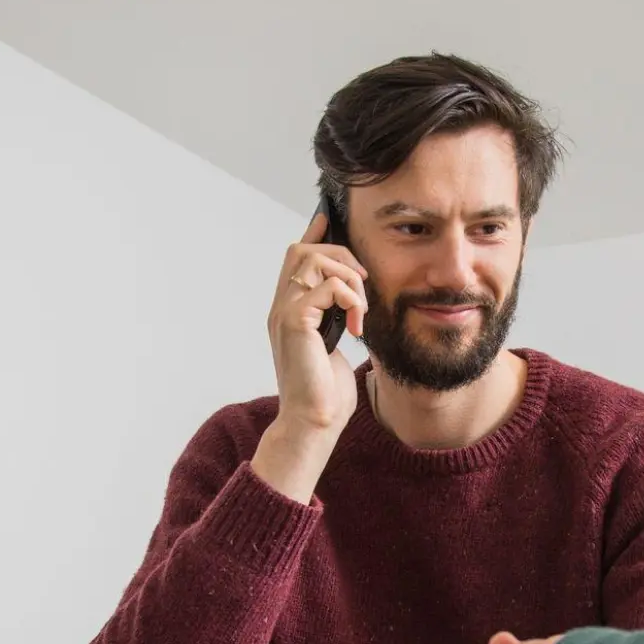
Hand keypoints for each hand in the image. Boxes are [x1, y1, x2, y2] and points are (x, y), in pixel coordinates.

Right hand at [267, 209, 367, 432]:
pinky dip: (349, 299)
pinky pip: (324, 286)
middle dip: (339, 255)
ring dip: (348, 278)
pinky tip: (356, 326)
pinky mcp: (294, 323)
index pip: (296, 258)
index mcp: (290, 310)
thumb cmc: (327, 393)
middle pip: (301, 249)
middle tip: (363, 284)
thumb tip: (355, 300)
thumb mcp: (336, 347)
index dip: (314, 234)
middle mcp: (281, 307)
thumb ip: (337, 319)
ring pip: (311, 260)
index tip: (332, 220)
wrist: (315, 423)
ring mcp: (284, 314)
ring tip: (360, 309)